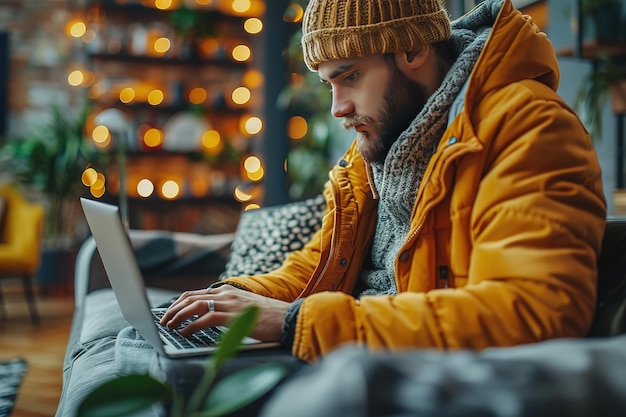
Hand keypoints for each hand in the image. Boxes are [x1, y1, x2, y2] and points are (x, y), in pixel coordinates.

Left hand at [159, 285, 289, 341]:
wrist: (288, 318)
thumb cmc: (269, 318)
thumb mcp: (245, 309)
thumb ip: (228, 310)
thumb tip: (210, 320)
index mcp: (228, 292)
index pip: (196, 294)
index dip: (179, 303)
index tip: (169, 312)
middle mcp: (226, 294)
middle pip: (191, 297)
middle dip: (173, 309)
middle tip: (163, 321)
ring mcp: (230, 304)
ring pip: (195, 306)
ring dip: (178, 316)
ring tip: (169, 327)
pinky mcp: (234, 316)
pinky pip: (205, 319)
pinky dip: (191, 326)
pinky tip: (184, 333)